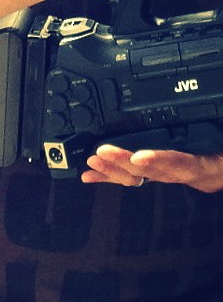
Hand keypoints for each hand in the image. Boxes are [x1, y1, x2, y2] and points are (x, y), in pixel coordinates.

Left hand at [81, 144, 222, 192]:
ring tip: (93, 161)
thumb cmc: (221, 148)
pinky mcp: (157, 175)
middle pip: (151, 171)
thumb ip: (216, 123)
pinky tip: (91, 175)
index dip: (160, 160)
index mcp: (204, 164)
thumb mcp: (222, 135)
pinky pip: (133, 178)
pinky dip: (110, 176)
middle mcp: (184, 173)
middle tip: (103, 152)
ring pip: (139, 176)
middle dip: (124, 162)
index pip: (181, 162)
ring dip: (113, 169)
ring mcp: (169, 175)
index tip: (140, 156)